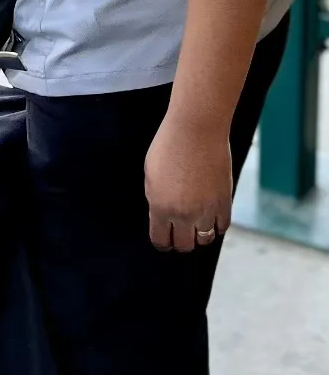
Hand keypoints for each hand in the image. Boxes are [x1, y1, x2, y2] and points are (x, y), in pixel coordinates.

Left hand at [144, 115, 231, 252]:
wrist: (196, 130)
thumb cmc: (168, 146)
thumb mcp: (150, 175)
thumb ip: (155, 199)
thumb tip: (161, 215)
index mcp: (160, 208)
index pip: (161, 240)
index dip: (162, 242)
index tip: (165, 239)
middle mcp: (184, 214)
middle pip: (184, 245)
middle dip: (181, 241)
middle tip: (180, 233)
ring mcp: (206, 210)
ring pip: (204, 239)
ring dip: (199, 234)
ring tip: (196, 225)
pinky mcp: (224, 202)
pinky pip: (222, 226)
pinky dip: (216, 225)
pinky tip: (211, 217)